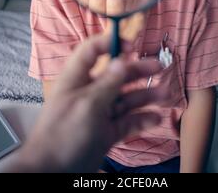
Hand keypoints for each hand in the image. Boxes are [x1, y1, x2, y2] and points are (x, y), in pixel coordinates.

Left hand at [17, 33, 165, 172]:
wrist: (52, 173)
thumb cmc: (62, 134)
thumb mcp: (87, 105)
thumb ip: (107, 84)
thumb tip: (122, 61)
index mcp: (78, 79)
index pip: (92, 51)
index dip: (110, 44)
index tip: (132, 46)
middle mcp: (90, 92)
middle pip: (117, 75)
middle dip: (138, 70)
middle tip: (160, 66)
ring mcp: (100, 113)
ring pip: (126, 99)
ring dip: (145, 95)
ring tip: (165, 94)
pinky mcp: (107, 132)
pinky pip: (128, 121)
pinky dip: (142, 119)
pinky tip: (156, 118)